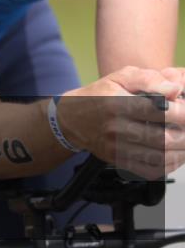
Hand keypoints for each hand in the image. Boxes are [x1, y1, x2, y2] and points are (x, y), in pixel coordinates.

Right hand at [57, 66, 184, 179]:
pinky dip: (170, 165)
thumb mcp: (121, 77)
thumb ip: (150, 79)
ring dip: (182, 152)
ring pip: (160, 157)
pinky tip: (175, 154)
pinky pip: (151, 170)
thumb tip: (175, 90)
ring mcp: (116, 148)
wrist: (73, 118)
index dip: (183, 112)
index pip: (159, 111)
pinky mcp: (118, 161)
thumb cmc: (101, 94)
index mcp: (117, 103)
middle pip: (163, 138)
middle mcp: (116, 128)